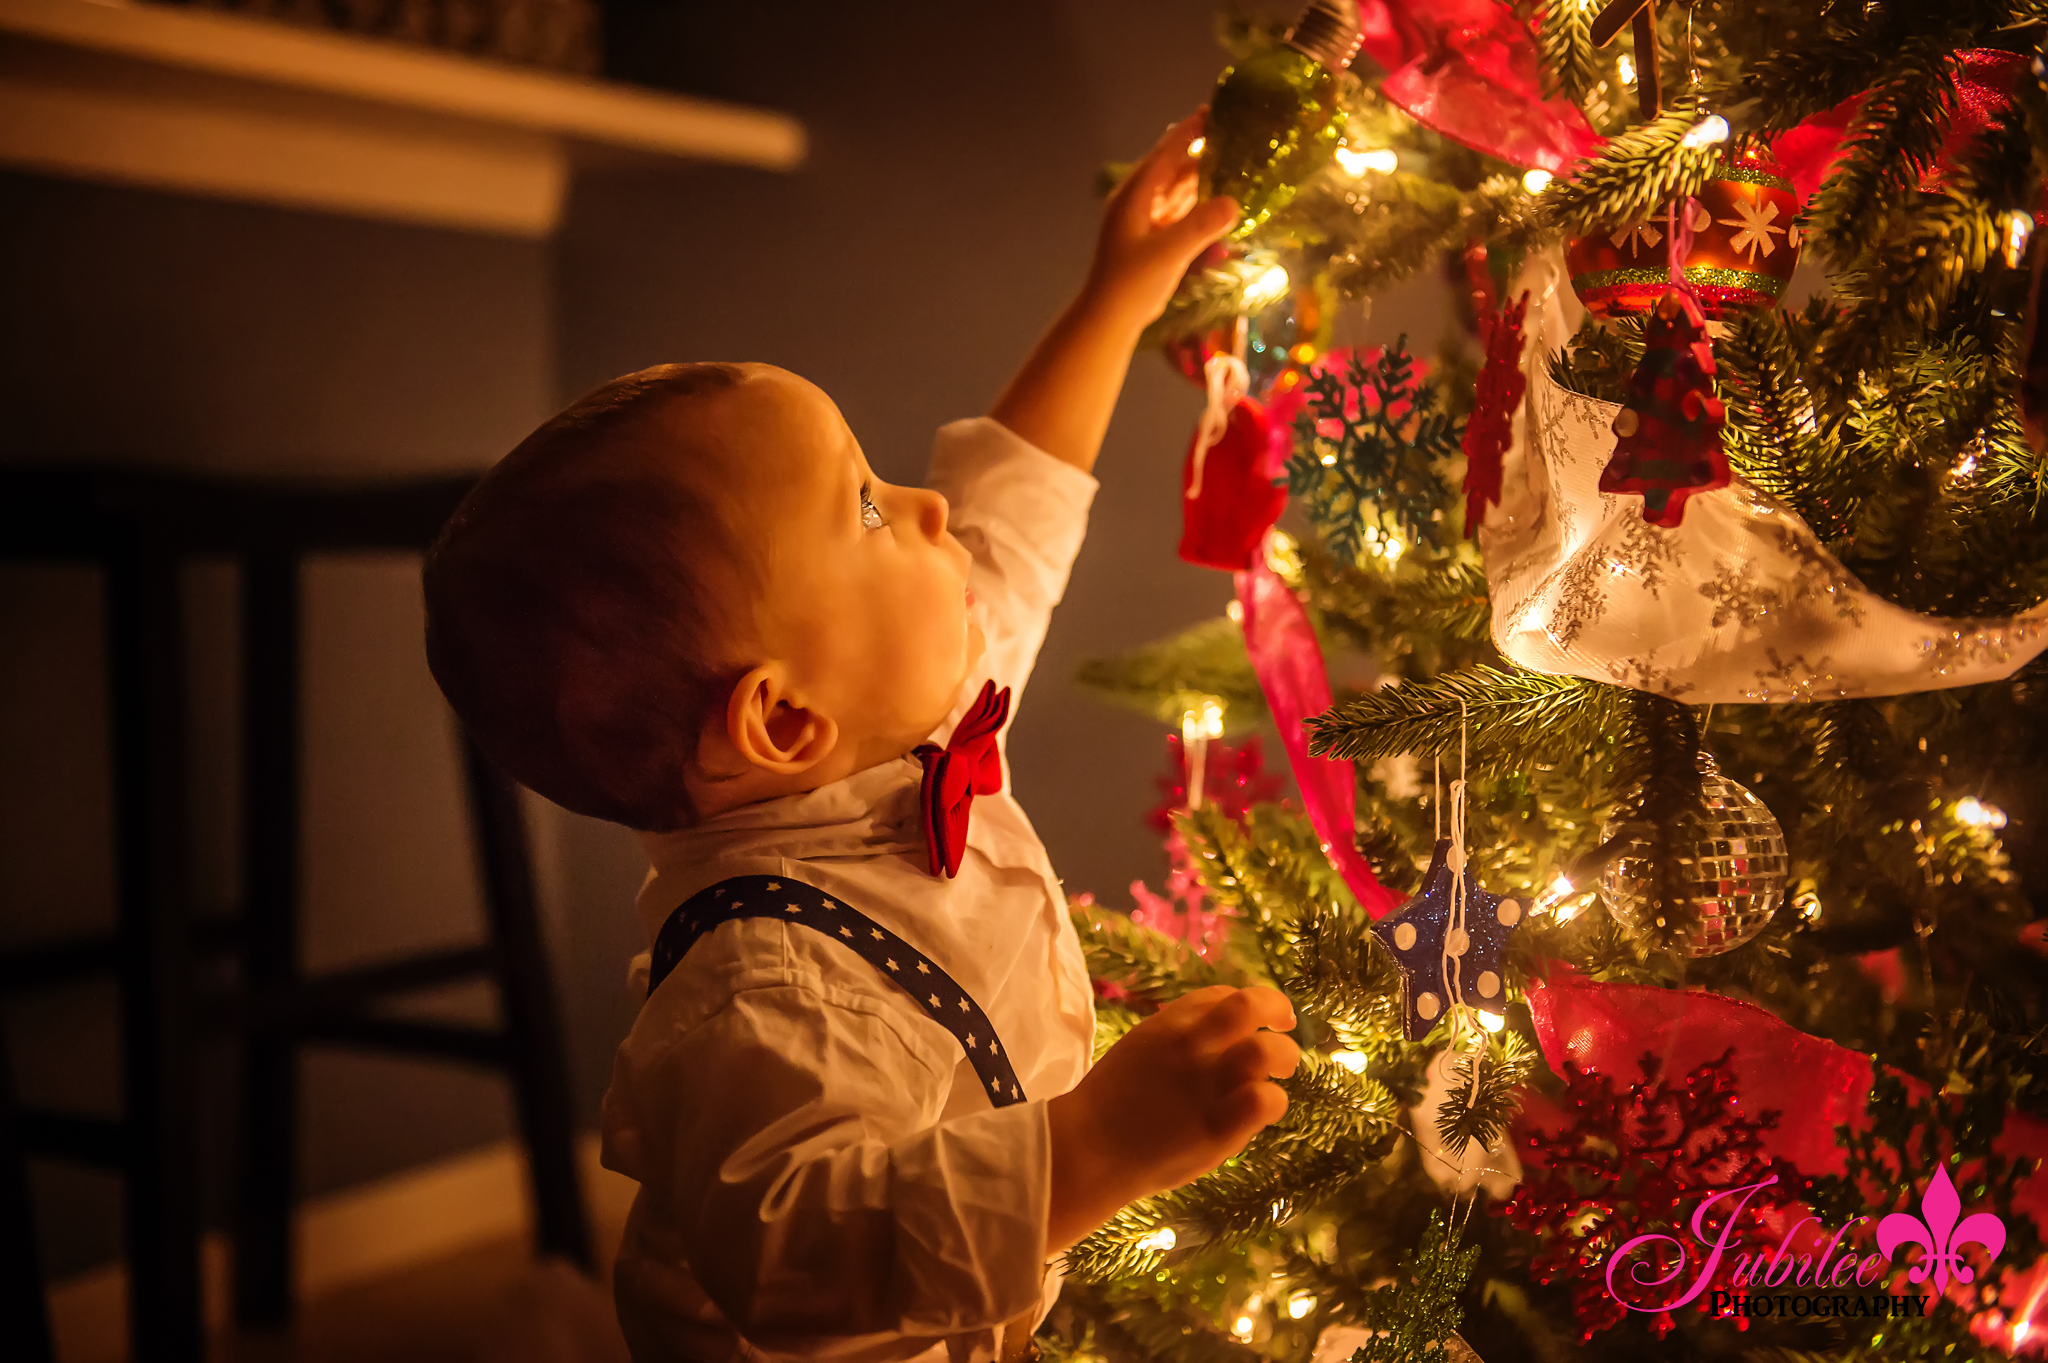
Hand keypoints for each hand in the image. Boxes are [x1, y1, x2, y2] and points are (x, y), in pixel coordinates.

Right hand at [1044, 986, 1297, 1248]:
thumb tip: (1221, 1036)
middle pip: (1251, 1005)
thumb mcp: (1140, 1048)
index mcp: (1169, 1023)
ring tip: (1282, 1072)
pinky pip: (1266, 1099)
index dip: (1248, 1004)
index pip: (1223, 995)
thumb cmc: (1111, 1104)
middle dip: (1278, 1010)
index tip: (1256, 1020)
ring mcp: (1206, 1085)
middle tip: (1286, 1030)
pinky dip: (1274, 1099)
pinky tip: (1264, 1109)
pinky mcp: (1218, 1127)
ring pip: (1267, 1050)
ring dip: (1284, 1056)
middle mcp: (1191, 1045)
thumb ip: (1178, 1037)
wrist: (1087, 1150)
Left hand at [1082, 109, 1240, 330]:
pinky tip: (1217, 201)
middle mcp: (1136, 202)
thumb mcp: (1170, 253)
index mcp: (1134, 196)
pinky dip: (1196, 202)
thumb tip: (1234, 202)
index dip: (1188, 133)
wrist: (1108, 318)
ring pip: (1175, 190)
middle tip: (1232, 137)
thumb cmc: (1132, 284)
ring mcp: (1142, 220)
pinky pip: (1177, 210)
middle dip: (1199, 152)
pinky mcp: (1150, 238)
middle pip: (1171, 168)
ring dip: (1200, 178)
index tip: (1211, 112)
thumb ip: (1202, 226)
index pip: (1165, 154)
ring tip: (1231, 163)